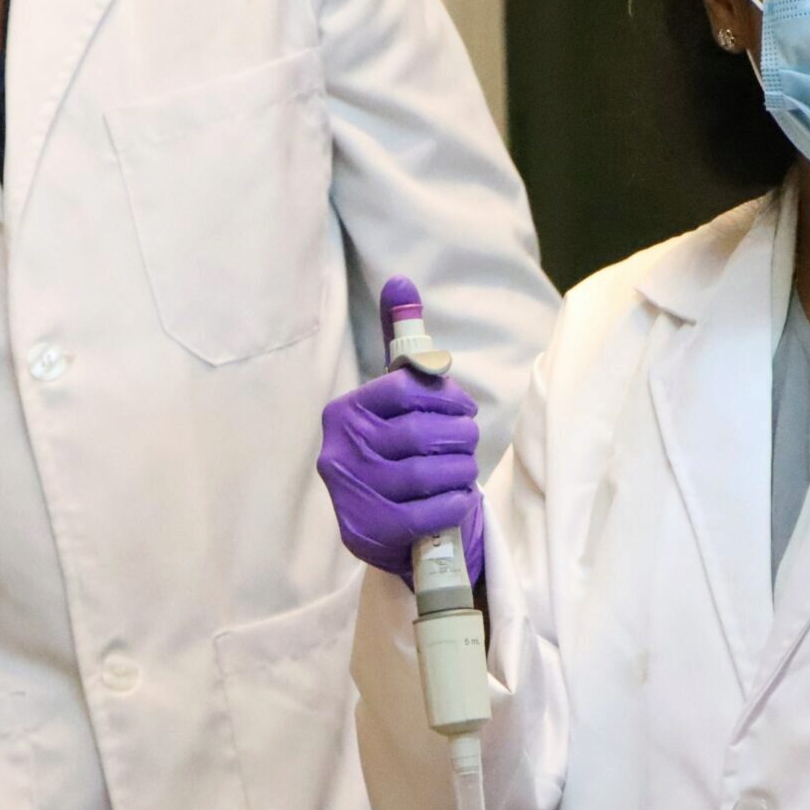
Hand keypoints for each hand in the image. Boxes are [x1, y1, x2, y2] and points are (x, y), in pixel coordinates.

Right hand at [317, 278, 485, 584]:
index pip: (406, 388)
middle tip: (468, 442)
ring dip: (460, 470)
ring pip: (429, 471)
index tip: (462, 409)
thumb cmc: (395, 449)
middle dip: (460, 435)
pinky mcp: (370, 528)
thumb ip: (402, 343)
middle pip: (421, 431)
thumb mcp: (394, 397)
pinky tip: (456, 497)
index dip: (447, 397)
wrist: (382, 524)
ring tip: (462, 470)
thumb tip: (401, 280)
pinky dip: (454, 502)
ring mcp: (353, 491)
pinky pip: (428, 511)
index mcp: (345, 410)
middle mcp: (341, 449)